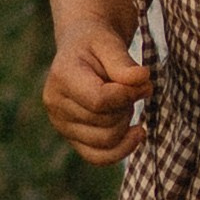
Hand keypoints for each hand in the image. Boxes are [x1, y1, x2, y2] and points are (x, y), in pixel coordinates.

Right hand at [45, 26, 151, 164]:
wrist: (83, 47)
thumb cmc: (97, 42)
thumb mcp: (110, 42)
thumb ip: (124, 63)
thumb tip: (142, 79)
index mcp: (62, 76)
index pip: (99, 100)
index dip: (128, 94)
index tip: (144, 80)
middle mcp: (55, 104)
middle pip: (105, 123)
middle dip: (127, 105)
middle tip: (132, 86)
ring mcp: (61, 124)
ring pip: (106, 141)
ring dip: (125, 122)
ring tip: (125, 100)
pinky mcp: (71, 137)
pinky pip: (98, 157)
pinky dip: (122, 149)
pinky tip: (137, 132)